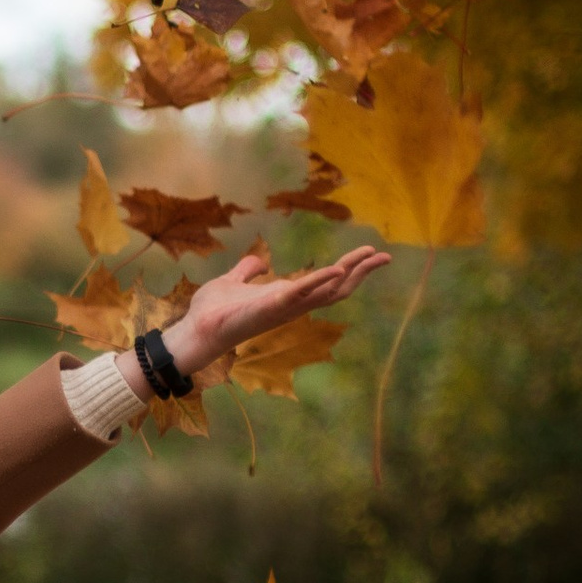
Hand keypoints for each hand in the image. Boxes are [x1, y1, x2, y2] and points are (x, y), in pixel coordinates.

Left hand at [170, 242, 390, 377]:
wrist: (196, 329)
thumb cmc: (212, 312)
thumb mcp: (232, 281)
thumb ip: (247, 272)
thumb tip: (257, 263)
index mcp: (286, 296)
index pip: (326, 283)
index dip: (350, 269)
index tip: (371, 254)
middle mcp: (292, 304)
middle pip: (337, 288)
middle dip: (362, 271)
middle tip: (385, 255)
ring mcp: (285, 308)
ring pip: (327, 291)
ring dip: (351, 273)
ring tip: (371, 256)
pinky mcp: (272, 307)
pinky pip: (301, 294)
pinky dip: (319, 281)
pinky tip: (338, 269)